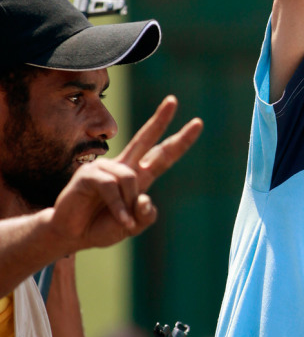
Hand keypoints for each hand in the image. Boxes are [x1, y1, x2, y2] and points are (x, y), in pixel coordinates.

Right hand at [48, 96, 201, 254]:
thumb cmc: (103, 227)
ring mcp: (105, 167)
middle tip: (173, 100)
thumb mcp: (133, 226)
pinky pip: (111, 187)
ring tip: (123, 221)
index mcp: (139, 176)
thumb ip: (145, 215)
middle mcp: (124, 166)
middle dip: (160, 119)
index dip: (180, 141)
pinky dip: (118, 208)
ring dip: (128, 204)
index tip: (198, 123)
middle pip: (146, 139)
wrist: (72, 236)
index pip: (163, 155)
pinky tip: (121, 221)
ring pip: (129, 178)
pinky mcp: (89, 174)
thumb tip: (144, 198)